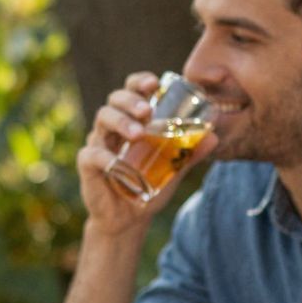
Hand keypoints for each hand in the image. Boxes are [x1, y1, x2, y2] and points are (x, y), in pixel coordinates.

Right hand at [77, 71, 216, 239]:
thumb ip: (189, 153)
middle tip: (147, 111)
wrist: (128, 219)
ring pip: (103, 119)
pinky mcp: (88, 165)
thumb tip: (213, 136)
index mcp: (131, 121)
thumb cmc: (147, 188)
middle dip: (131, 100)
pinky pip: (92, 154)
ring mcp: (98, 144)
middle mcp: (112, 128)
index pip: (131, 91)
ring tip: (138, 134)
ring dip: (121, 121)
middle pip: (115, 99)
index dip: (139, 82)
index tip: (154, 83)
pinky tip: (117, 163)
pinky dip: (105, 155)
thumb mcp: (173, 170)